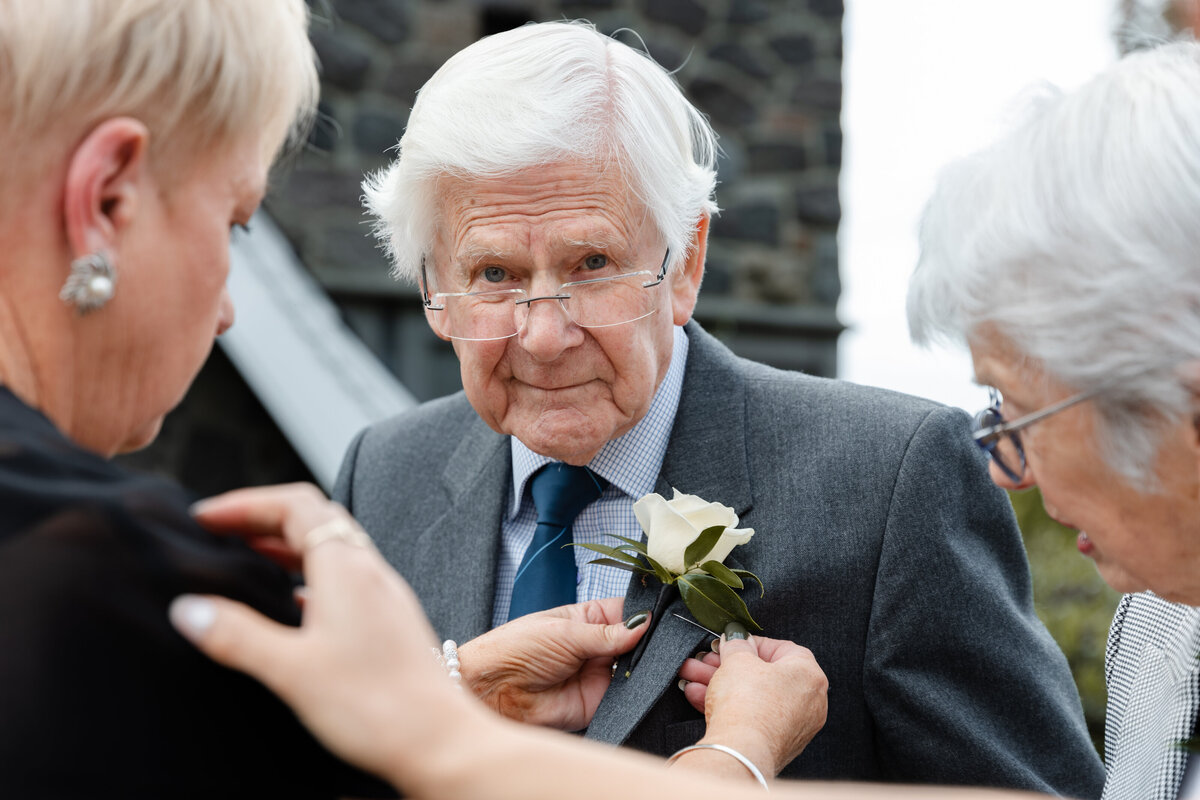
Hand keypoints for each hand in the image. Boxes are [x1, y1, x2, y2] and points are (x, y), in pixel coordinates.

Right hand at [170, 484, 491, 790]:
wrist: (440, 740)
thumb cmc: (376, 705)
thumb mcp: (292, 670)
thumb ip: (237, 636)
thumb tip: (188, 609)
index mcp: (346, 568)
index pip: (294, 505)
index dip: (246, 503)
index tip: (204, 517)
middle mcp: (369, 572)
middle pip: (313, 519)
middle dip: (262, 517)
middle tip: (219, 531)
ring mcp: (382, 596)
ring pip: (330, 549)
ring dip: (285, 545)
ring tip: (245, 559)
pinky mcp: (389, 622)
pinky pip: (344, 580)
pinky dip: (308, 576)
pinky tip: (292, 604)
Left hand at [460, 599, 649, 730]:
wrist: (494, 692)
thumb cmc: (516, 650)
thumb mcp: (564, 633)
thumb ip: (607, 633)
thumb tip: (644, 622)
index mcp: (588, 619)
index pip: (627, 612)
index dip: (647, 614)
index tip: (668, 615)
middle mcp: (597, 646)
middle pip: (638, 642)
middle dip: (652, 642)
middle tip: (669, 641)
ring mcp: (600, 675)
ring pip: (638, 670)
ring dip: (648, 667)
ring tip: (656, 661)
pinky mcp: (600, 703)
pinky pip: (628, 697)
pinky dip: (639, 692)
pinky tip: (644, 683)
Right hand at [676, 633, 827, 777]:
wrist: (740, 752)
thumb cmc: (747, 703)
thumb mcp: (737, 660)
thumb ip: (737, 644)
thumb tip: (736, 637)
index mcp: (808, 674)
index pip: (781, 648)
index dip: (750, 643)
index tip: (731, 644)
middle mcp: (808, 701)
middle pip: (762, 674)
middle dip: (727, 666)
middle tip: (707, 661)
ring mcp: (793, 726)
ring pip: (753, 697)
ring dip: (720, 685)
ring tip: (693, 678)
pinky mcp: (775, 744)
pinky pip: (751, 717)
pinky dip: (728, 707)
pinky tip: (699, 698)